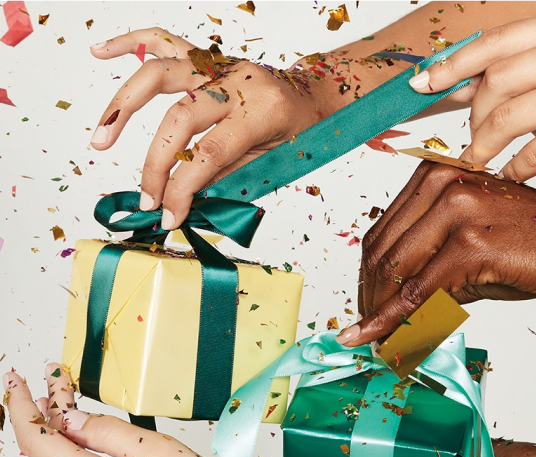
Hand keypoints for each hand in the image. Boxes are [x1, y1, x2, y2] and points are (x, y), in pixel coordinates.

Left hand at [3, 364, 271, 456]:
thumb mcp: (167, 456)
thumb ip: (114, 434)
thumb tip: (72, 419)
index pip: (38, 440)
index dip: (25, 405)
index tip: (20, 382)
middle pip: (44, 456)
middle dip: (49, 417)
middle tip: (62, 390)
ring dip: (45, 450)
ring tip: (58, 425)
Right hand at [89, 28, 331, 229]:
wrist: (314, 95)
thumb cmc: (298, 131)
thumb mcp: (273, 161)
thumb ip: (228, 174)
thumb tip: (184, 199)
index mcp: (261, 111)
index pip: (209, 154)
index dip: (183, 189)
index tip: (169, 217)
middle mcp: (236, 81)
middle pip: (179, 120)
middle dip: (156, 165)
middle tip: (146, 200)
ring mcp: (218, 63)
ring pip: (159, 74)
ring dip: (123, 106)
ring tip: (100, 139)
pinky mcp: (205, 56)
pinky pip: (162, 39)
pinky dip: (128, 42)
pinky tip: (99, 53)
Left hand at [337, 161, 535, 345]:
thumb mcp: (469, 248)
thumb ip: (426, 265)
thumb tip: (390, 307)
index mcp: (435, 175)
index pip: (381, 232)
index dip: (367, 277)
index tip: (364, 306)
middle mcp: (441, 183)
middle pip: (380, 251)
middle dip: (368, 299)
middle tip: (367, 332)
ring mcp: (455, 209)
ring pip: (393, 272)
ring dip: (378, 313)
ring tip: (377, 342)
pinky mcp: (470, 241)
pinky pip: (418, 292)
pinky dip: (393, 321)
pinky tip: (380, 340)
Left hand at [409, 10, 535, 204]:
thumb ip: (511, 80)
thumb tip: (447, 81)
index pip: (502, 39)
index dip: (456, 63)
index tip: (422, 83)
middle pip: (498, 79)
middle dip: (475, 116)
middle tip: (474, 140)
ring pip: (507, 116)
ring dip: (484, 145)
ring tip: (482, 160)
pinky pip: (528, 152)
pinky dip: (513, 170)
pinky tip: (514, 175)